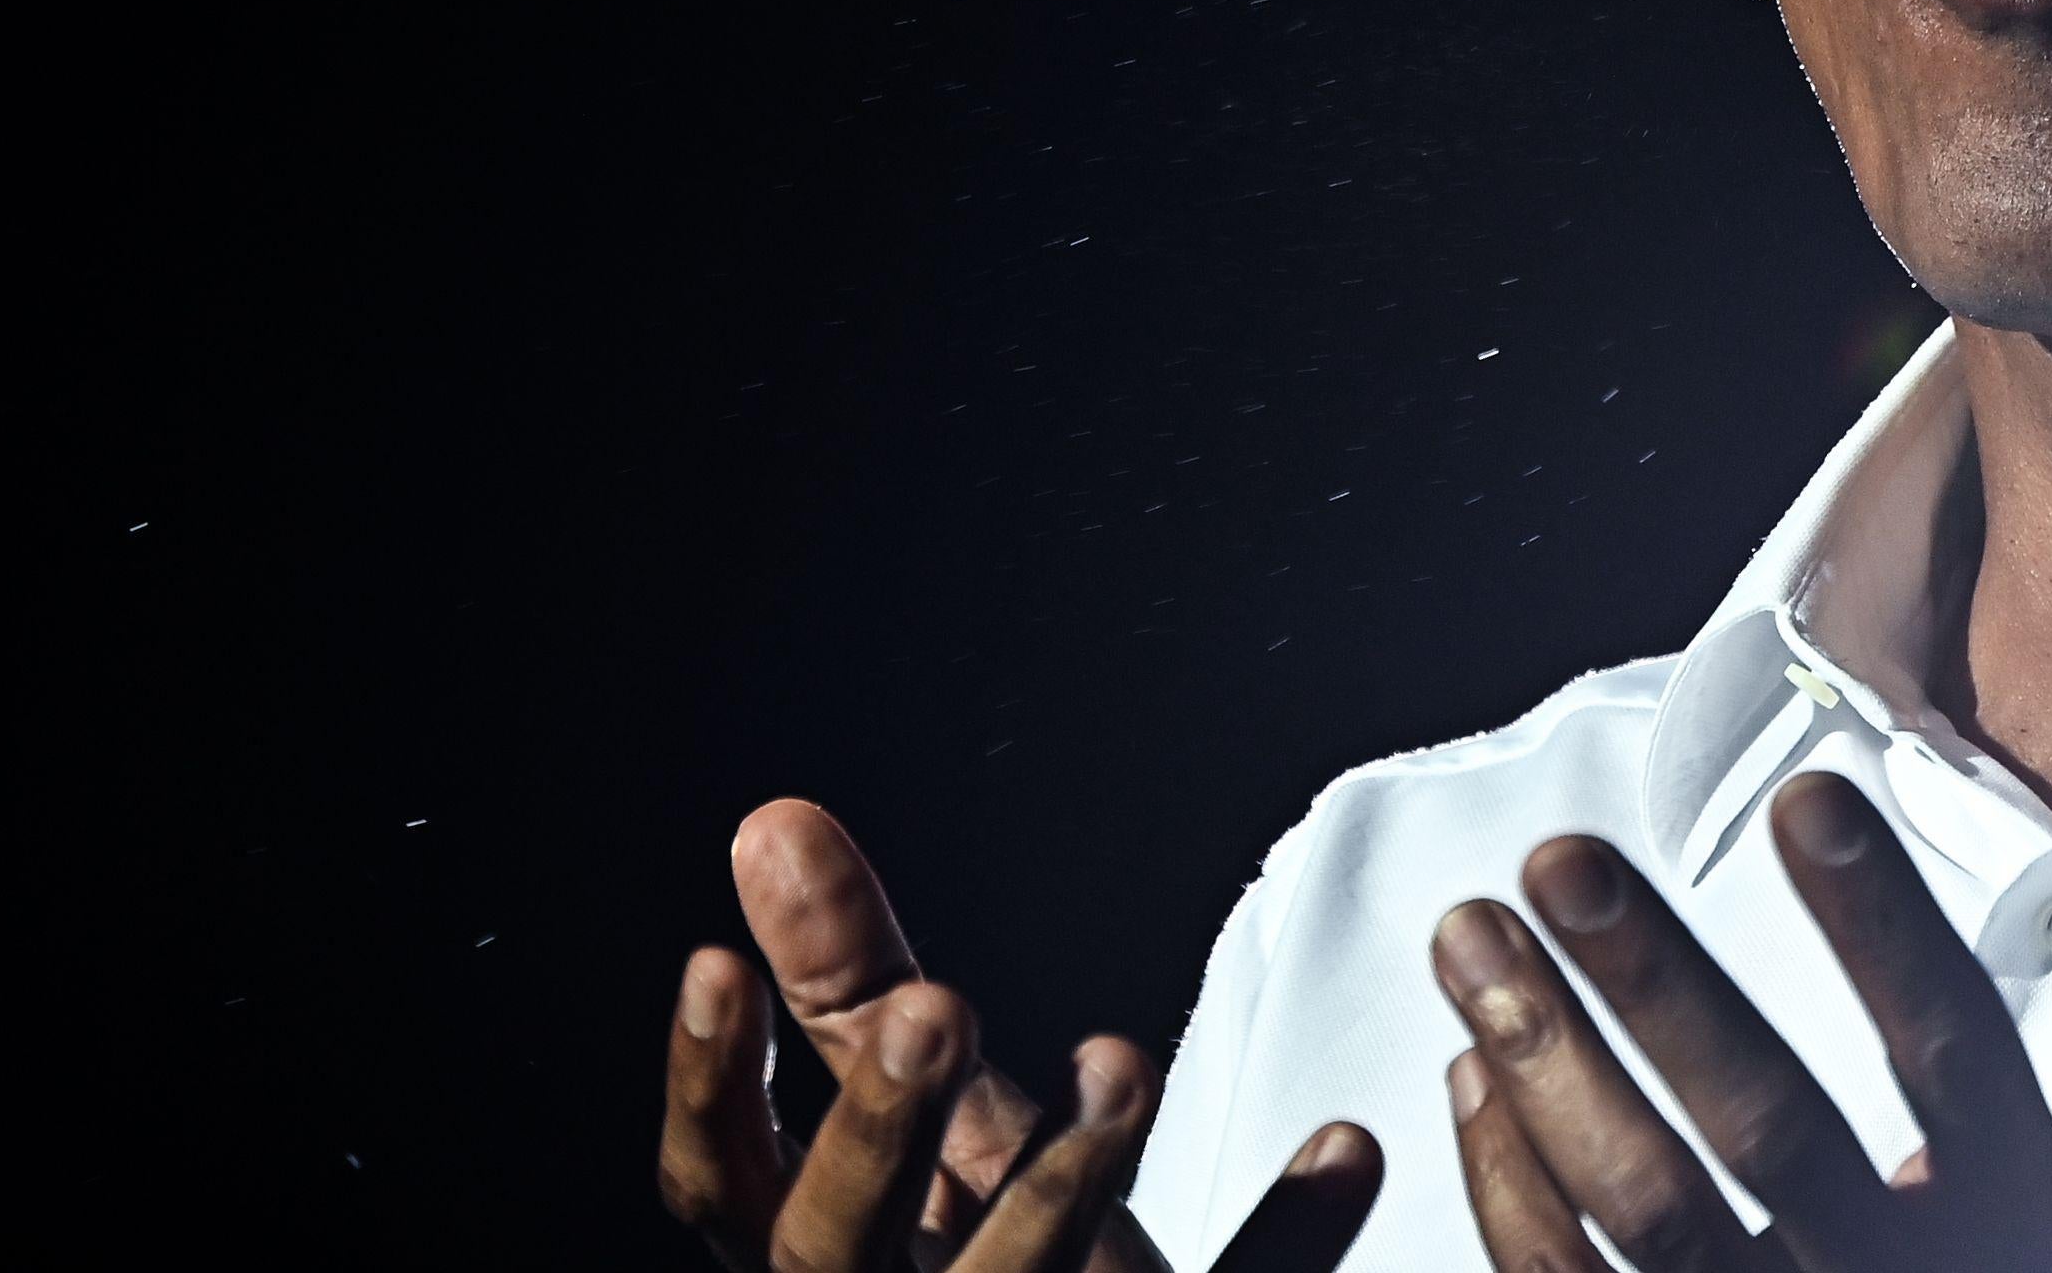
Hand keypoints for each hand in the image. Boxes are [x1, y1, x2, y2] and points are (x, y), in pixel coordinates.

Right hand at [660, 798, 1379, 1272]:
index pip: (721, 1190)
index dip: (708, 1088)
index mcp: (828, 1255)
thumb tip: (773, 823)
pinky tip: (1343, 1150)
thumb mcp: (930, 1117)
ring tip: (1125, 1059)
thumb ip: (853, 981)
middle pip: (831, 1252)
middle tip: (938, 1007)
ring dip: (1068, 1175)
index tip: (717, 962)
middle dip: (878, 1132)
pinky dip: (1283, 1238)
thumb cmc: (1001, 1256)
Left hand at [1430, 770, 2051, 1271]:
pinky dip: (1510, 1198)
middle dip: (1656, 986)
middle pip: (1766, 1130)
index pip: (1956, 1056)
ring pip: (1644, 1211)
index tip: (1803, 793)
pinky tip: (1461, 1084)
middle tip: (1559, 853)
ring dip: (1542, 1067)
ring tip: (1464, 933)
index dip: (1882, 930)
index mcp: (2037, 1238)